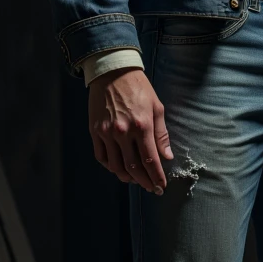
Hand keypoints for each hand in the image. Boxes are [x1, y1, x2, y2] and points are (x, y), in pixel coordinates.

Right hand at [88, 68, 171, 193]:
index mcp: (142, 126)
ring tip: (136, 181)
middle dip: (144, 182)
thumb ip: (161, 135)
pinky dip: (111, 167)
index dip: (157, 177)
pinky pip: (102, 156)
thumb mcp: (157, 107)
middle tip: (151, 189)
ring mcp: (107, 133)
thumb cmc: (138, 88)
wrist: (112, 72)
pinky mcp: (95, 131)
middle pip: (133, 168)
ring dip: (127, 178)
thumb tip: (167, 157)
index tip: (161, 186)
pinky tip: (119, 169)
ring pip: (116, 166)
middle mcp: (123, 132)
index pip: (151, 160)